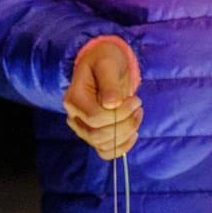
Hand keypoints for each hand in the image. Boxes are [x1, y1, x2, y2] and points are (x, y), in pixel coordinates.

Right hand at [62, 38, 142, 159]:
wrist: (104, 65)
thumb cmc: (104, 60)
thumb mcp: (107, 64)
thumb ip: (109, 82)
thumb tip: (112, 104)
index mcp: (73, 98)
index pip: (95, 118)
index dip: (119, 114)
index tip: (135, 100)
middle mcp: (74, 117)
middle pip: (98, 135)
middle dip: (125, 124)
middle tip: (138, 106)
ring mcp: (83, 128)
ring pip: (103, 145)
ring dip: (126, 133)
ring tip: (137, 114)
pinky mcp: (94, 135)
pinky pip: (106, 152)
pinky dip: (122, 147)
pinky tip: (133, 133)